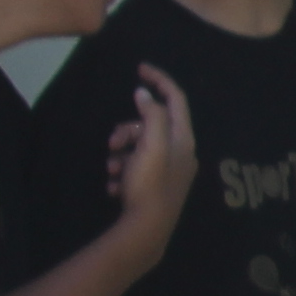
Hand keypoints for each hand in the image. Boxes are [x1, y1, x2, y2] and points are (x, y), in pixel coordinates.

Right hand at [102, 63, 199, 246]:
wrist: (146, 228)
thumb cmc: (150, 184)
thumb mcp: (151, 145)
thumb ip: (151, 116)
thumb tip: (145, 94)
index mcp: (183, 139)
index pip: (175, 99)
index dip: (160, 80)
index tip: (140, 68)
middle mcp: (180, 152)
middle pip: (150, 124)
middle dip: (126, 131)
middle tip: (112, 144)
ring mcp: (169, 169)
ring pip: (137, 146)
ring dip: (119, 154)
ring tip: (112, 171)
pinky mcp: (156, 184)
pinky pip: (134, 166)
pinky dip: (121, 171)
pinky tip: (114, 185)